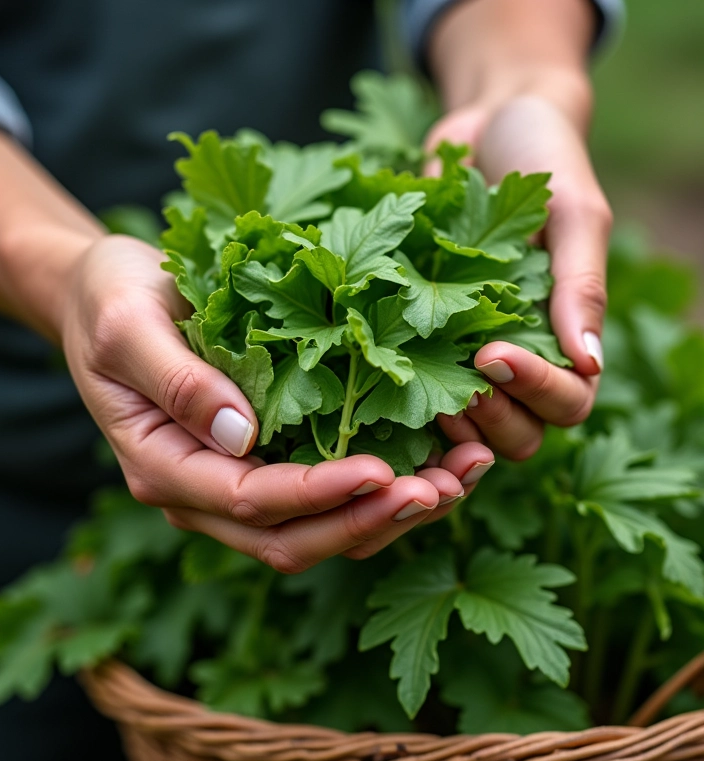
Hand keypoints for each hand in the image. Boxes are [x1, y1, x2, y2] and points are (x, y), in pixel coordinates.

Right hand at [62, 235, 493, 570]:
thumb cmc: (110, 301)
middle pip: (290, 539)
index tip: (384, 471)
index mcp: (163, 467)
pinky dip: (376, 491)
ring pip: (314, 531)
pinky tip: (431, 463)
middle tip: (444, 489)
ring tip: (459, 480)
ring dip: (386, 516)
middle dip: (368, 521)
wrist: (102, 296)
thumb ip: (177, 383)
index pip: (249, 502)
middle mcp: (199, 492)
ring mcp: (231, 483)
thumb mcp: (129, 327)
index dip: (318, 493)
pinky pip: (322, 497)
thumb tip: (243, 437)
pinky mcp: (260, 462)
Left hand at [425, 95, 610, 459]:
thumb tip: (590, 364)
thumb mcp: (573, 215)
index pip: (567, 400)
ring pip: (466, 428)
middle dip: (491, 420)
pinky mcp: (416, 338)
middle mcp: (516, 357)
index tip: (491, 351)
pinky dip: (396, 394)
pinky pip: (409, 387)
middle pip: (517, 434)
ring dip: (446, 423)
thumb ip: (581, 287)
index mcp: (563, 338)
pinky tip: (372, 374)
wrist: (485, 124)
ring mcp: (464, 353)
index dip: (535, 391)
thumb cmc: (542, 163)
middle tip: (457, 385)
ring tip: (414, 387)